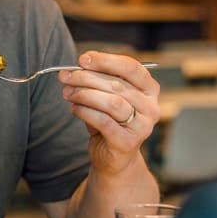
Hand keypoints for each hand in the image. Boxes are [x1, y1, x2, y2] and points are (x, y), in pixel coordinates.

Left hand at [59, 51, 159, 174]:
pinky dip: (85, 112)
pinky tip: (74, 109)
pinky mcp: (128, 143)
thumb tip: (68, 71)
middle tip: (65, 76)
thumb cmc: (109, 121)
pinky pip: (103, 121)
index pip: (130, 67)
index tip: (82, 59)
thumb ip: (93, 81)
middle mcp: (151, 107)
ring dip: (85, 94)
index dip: (105, 60)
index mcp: (149, 89)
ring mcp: (142, 126)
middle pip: (117, 84)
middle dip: (86, 77)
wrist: (113, 158)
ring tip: (68, 93)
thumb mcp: (105, 96)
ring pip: (111, 102)